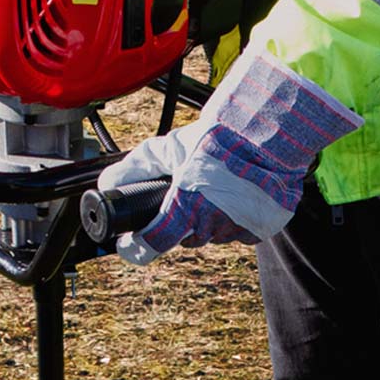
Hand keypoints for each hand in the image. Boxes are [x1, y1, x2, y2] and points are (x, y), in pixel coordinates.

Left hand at [97, 53, 362, 264]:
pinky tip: (235, 197)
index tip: (128, 244)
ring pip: (212, 237)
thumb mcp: (172, 147)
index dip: (136, 247)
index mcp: (185, 206)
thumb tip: (108, 183)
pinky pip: (239, 234)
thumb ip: (138, 166)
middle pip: (184, 240)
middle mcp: (211, 224)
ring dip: (207, 223)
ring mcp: (237, 228)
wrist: (271, 132)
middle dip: (179, 225)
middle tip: (183, 200)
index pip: (152, 244)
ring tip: (213, 192)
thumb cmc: (219, 136)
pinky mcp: (261, 228)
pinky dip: (234, 222)